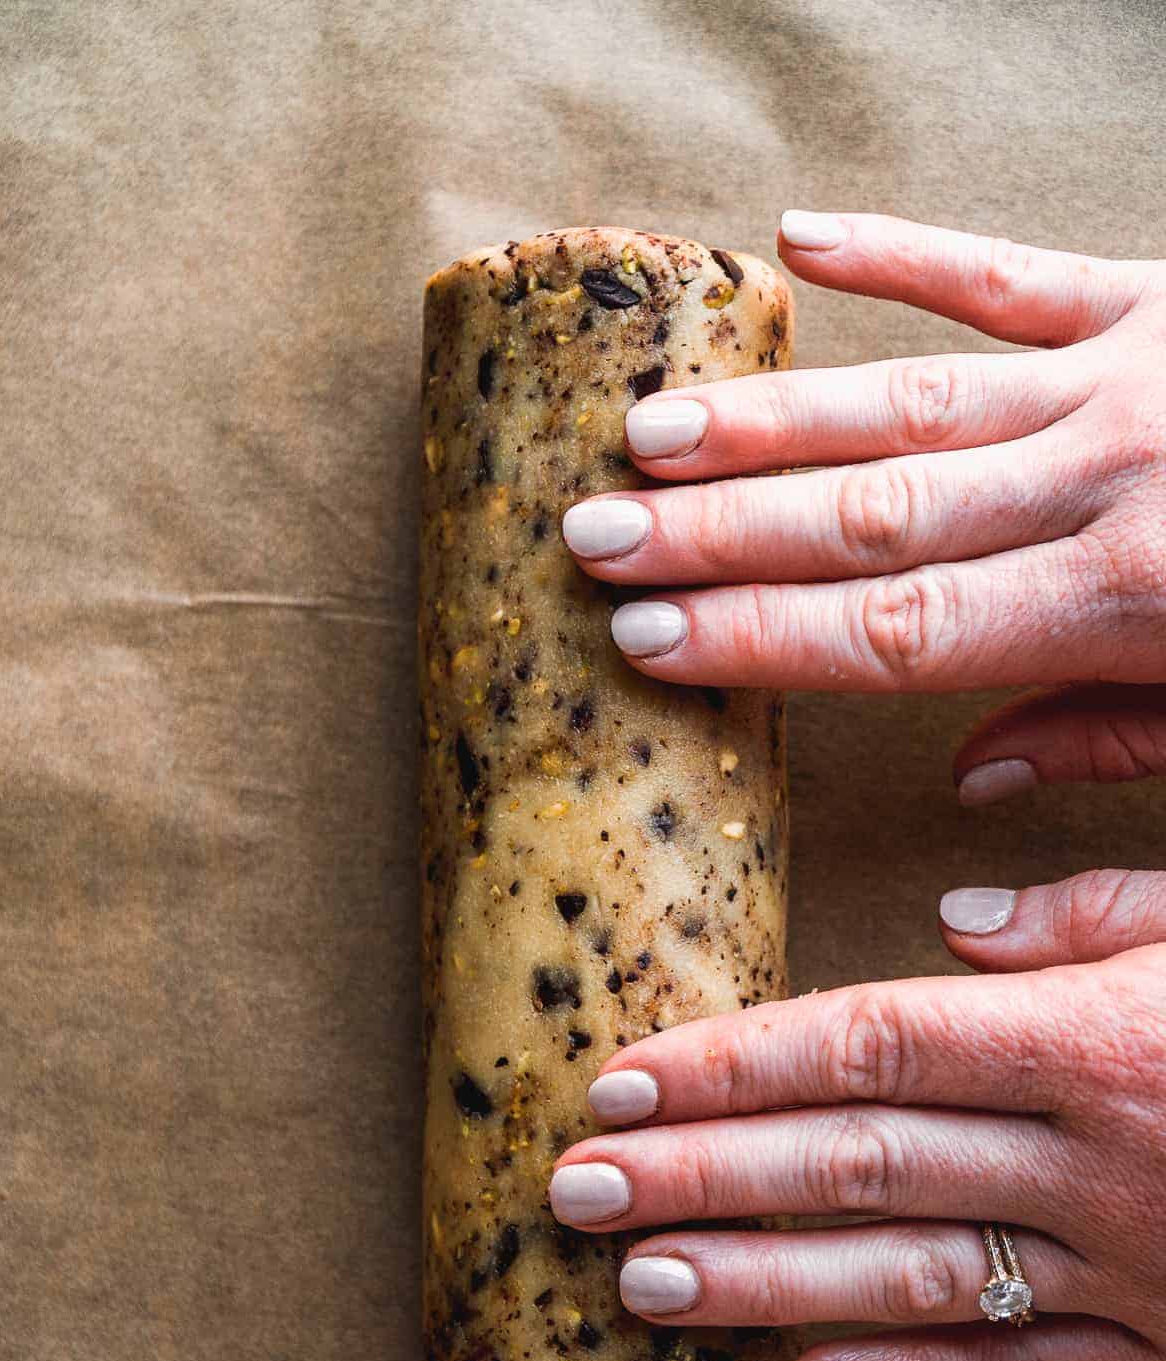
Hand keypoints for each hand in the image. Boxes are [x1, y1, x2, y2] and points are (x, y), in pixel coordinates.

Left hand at [548, 876, 1165, 1360]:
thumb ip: (1090, 916)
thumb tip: (952, 922)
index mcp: (1095, 1041)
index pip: (872, 1046)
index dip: (733, 1066)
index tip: (622, 1085)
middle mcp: (1096, 1162)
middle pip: (859, 1163)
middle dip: (702, 1176)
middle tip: (577, 1190)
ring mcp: (1125, 1265)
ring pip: (914, 1278)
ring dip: (768, 1286)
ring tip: (643, 1285)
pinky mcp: (1158, 1344)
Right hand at [561, 211, 1165, 801]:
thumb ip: (1104, 742)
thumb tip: (972, 779)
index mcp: (1124, 602)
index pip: (897, 629)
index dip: (760, 634)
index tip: (644, 635)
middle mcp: (1106, 480)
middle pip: (871, 514)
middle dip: (719, 530)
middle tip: (596, 534)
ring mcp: (1126, 375)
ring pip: (910, 400)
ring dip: (769, 420)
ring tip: (648, 432)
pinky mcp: (1153, 294)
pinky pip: (1005, 273)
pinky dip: (901, 251)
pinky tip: (798, 235)